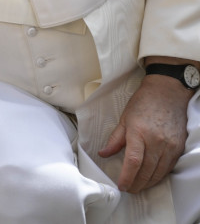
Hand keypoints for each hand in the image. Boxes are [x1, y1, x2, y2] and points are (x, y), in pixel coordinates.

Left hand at [98, 70, 193, 191]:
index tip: (121, 185)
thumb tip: (103, 154)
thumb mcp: (124, 118)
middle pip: (147, 170)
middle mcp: (156, 141)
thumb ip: (115, 139)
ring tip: (138, 186)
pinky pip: (169, 167)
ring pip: (159, 171)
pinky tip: (152, 178)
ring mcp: (169, 145)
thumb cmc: (143, 103)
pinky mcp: (178, 147)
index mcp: (139, 133)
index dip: (127, 177)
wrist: (167, 93)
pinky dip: (159, 175)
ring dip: (148, 182)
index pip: (133, 161)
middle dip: (137, 183)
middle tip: (128, 189)